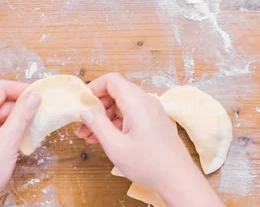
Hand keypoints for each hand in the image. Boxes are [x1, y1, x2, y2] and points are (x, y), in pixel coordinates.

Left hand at [0, 80, 40, 206]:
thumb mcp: (7, 142)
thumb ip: (21, 116)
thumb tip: (34, 95)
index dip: (20, 89)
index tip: (40, 95)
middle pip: (1, 101)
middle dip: (21, 105)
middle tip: (42, 111)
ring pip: (1, 115)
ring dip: (18, 118)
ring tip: (36, 125)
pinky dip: (12, 129)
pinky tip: (25, 136)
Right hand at [76, 73, 223, 206]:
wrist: (177, 178)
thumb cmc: (148, 163)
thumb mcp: (116, 146)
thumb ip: (97, 125)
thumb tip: (85, 111)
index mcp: (137, 102)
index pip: (112, 80)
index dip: (94, 88)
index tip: (81, 103)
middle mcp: (146, 102)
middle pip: (116, 92)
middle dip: (97, 107)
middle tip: (82, 124)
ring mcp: (151, 111)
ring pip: (122, 105)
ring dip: (104, 117)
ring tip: (89, 136)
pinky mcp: (153, 121)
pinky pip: (130, 114)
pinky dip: (116, 123)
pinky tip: (105, 138)